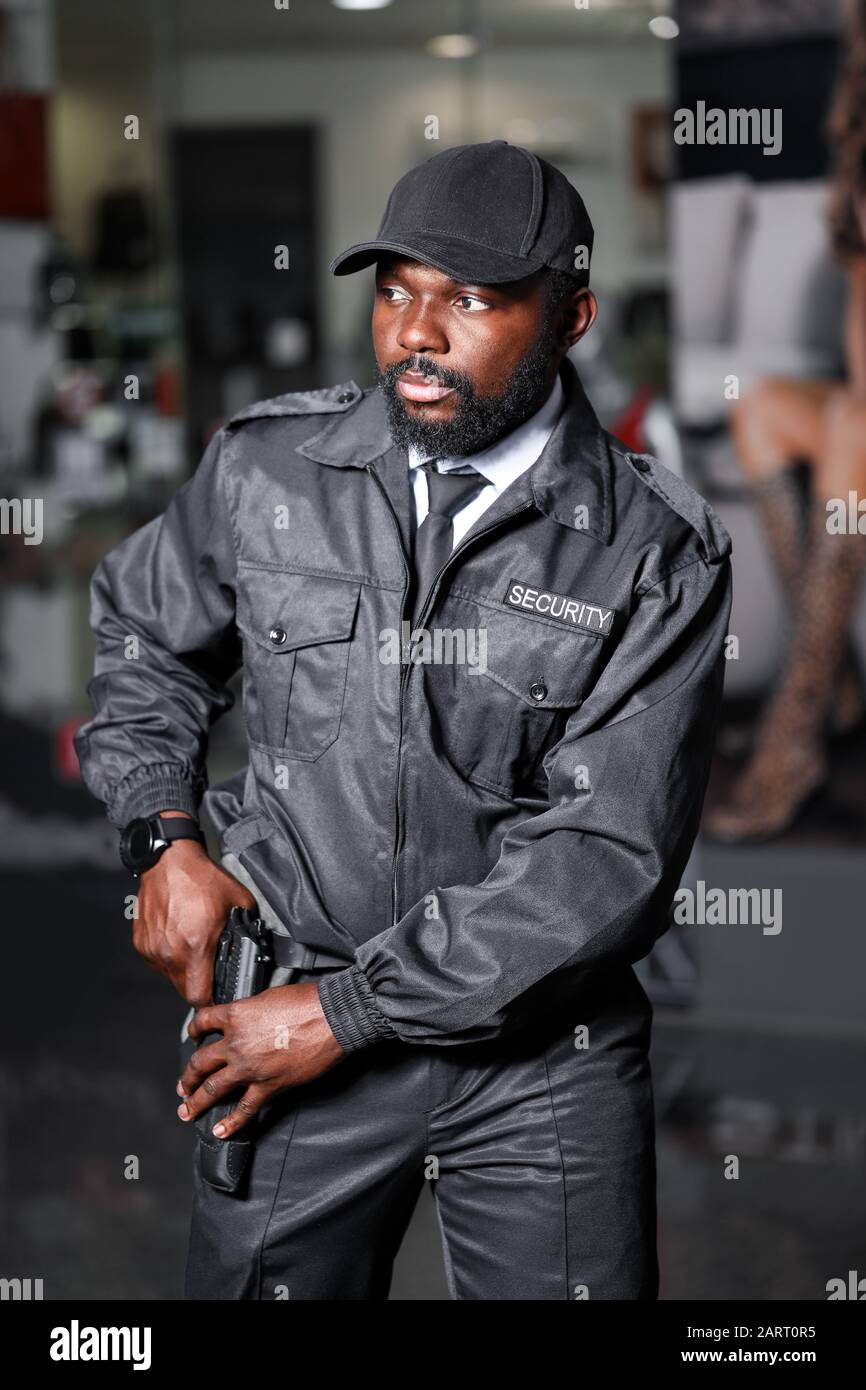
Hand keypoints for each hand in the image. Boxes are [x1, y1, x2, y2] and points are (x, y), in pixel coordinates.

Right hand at [134, 810, 256, 1006]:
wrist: (168, 861)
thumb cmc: (202, 879)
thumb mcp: (238, 903)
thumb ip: (245, 931)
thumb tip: (249, 949)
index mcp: (195, 946)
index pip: (199, 996)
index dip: (211, 999)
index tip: (218, 993)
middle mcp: (170, 952)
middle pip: (184, 990)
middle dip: (199, 984)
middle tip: (210, 968)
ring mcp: (153, 948)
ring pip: (170, 977)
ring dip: (183, 970)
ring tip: (193, 946)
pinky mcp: (141, 942)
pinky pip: (158, 961)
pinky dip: (169, 956)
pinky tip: (179, 936)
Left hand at [176, 983, 345, 1137]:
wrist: (333, 1017)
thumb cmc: (308, 1002)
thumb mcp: (269, 996)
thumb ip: (252, 1010)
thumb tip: (250, 1018)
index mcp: (237, 1015)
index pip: (202, 1022)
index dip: (194, 1031)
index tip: (193, 1038)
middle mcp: (237, 1042)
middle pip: (200, 1062)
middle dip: (188, 1077)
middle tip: (183, 1086)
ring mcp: (250, 1067)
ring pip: (213, 1088)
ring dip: (196, 1102)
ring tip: (187, 1110)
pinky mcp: (269, 1085)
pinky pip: (245, 1108)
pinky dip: (231, 1123)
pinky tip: (220, 1131)